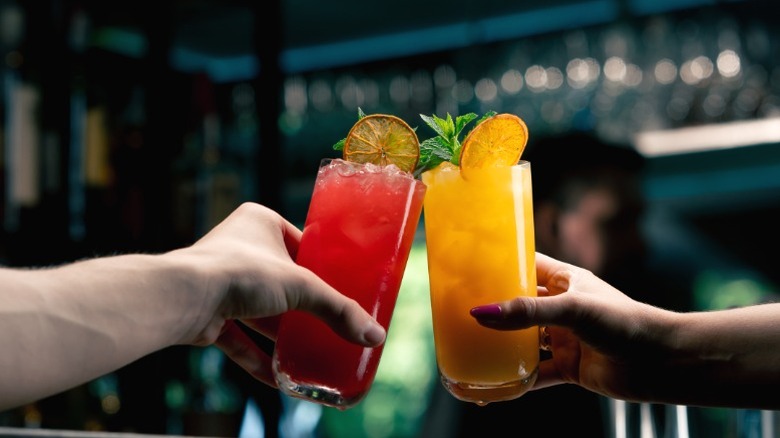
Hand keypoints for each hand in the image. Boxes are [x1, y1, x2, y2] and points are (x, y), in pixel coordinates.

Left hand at [174, 202, 385, 386]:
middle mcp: (237, 246)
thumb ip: (338, 310)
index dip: (318, 264)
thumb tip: (374, 336)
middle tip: (328, 320)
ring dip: (280, 333)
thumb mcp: (301, 286)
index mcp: (260, 222)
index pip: (298, 242)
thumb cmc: (241, 272)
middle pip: (280, 280)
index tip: (339, 283)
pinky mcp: (208, 313)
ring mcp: (220, 281)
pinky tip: (278, 376)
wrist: (185, 297)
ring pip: (259, 310)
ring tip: (309, 350)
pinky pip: (239, 337)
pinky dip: (257, 356)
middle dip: (300, 304)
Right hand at [469, 252, 779, 408]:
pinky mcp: (569, 367)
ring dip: (498, 350)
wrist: (664, 364)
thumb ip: (528, 312)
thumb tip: (481, 314)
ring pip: (522, 342)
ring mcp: (564, 337)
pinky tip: (493, 388)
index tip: (464, 269)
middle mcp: (561, 307)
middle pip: (515, 307)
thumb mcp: (574, 309)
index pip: (522, 264)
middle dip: (489, 313)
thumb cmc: (627, 322)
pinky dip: (515, 380)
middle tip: (456, 317)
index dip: (495, 265)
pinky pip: (535, 373)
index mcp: (563, 280)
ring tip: (467, 355)